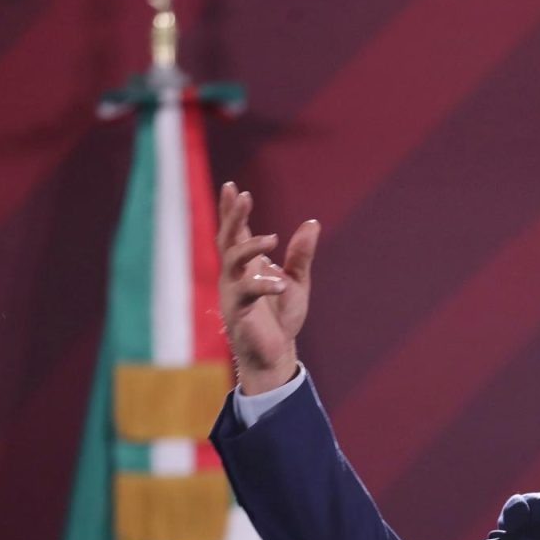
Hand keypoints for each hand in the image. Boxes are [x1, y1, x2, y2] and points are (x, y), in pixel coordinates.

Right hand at [215, 182, 319, 393]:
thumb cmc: (282, 317)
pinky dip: (263, 284)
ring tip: (273, 239)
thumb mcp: (296, 281)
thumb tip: (312, 223)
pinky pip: (247, 291)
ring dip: (250, 246)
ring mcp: (232, 292)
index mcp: (246, 266)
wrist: (276, 353)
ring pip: (232, 260)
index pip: (235, 232)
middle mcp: (234, 275)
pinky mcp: (238, 311)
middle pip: (227, 239)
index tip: (232, 186)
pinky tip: (280, 283)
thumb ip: (301, 254)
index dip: (232, 210)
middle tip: (243, 195)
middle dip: (233, 216)